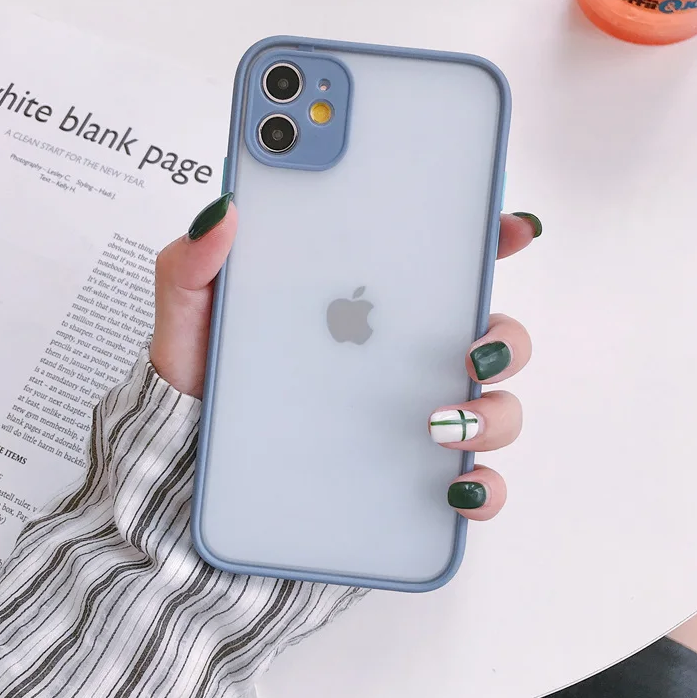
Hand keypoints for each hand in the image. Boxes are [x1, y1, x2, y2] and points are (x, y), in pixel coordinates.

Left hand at [150, 194, 539, 521]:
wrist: (188, 463)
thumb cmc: (201, 381)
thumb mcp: (190, 316)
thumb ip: (195, 263)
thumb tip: (224, 211)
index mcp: (362, 308)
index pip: (437, 265)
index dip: (483, 238)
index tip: (508, 226)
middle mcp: (399, 359)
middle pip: (488, 334)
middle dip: (505, 336)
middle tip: (471, 346)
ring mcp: (410, 417)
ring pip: (493, 406)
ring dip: (493, 411)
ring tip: (439, 420)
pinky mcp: (406, 477)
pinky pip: (468, 483)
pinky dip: (480, 486)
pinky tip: (454, 485)